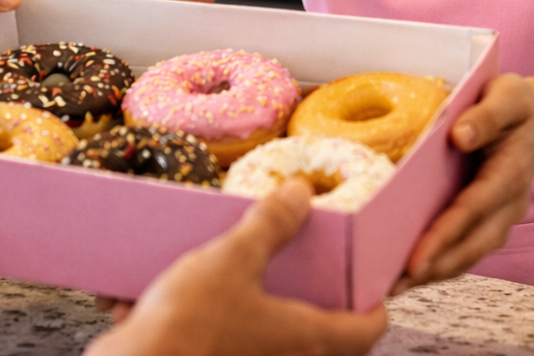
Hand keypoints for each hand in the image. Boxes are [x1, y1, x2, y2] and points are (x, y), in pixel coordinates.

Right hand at [86, 180, 386, 355]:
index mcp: (307, 338)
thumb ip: (270, 225)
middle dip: (307, 296)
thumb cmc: (188, 327)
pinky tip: (159, 300)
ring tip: (216, 273)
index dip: (374, 300)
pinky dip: (198, 323)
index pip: (370, 327)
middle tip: (299, 266)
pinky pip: (219, 344)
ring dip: (245, 308)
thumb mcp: (231, 260)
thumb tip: (302, 193)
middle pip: (323, 334)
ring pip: (267, 338)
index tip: (366, 278)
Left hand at [394, 73, 533, 291]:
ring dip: (434, 273)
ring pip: (469, 254)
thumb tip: (459, 135)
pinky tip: (406, 272)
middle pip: (473, 244)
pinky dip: (439, 263)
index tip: (415, 259)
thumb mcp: (506, 95)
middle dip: (434, 267)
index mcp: (512, 172)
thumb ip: (486, 115)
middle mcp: (510, 203)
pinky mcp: (490, 221)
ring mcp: (502, 217)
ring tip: (391, 287)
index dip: (445, 235)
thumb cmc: (515, 103)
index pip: (474, 209)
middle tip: (393, 285)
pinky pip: (466, 248)